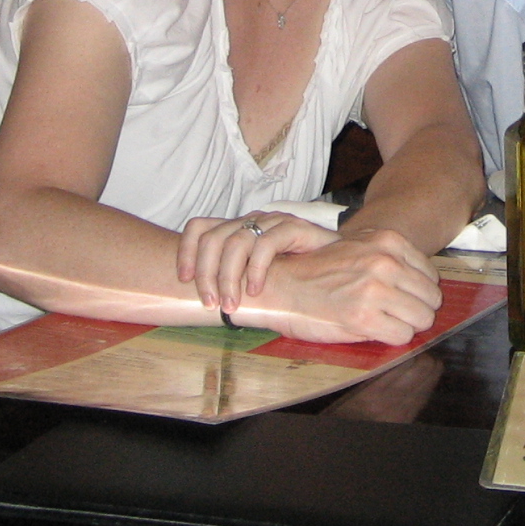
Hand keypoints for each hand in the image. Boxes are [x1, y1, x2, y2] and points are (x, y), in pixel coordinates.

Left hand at [177, 211, 336, 312]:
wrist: (341, 266)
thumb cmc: (295, 276)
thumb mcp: (256, 278)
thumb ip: (233, 281)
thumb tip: (200, 302)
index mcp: (238, 229)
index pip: (199, 227)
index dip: (186, 250)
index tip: (183, 280)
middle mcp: (252, 220)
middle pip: (213, 238)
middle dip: (206, 274)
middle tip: (210, 303)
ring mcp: (273, 222)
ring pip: (236, 241)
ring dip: (228, 277)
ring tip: (232, 305)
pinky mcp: (295, 227)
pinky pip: (267, 243)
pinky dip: (256, 269)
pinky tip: (257, 290)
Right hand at [256, 227, 442, 345]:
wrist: (281, 285)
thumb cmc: (318, 271)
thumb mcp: (359, 248)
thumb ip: (391, 259)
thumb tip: (425, 284)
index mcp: (388, 241)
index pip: (431, 275)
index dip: (419, 291)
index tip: (404, 298)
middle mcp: (385, 262)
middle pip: (431, 298)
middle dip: (417, 310)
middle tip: (396, 314)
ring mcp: (376, 289)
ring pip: (422, 319)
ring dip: (406, 325)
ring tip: (385, 322)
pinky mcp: (365, 317)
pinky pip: (402, 336)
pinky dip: (392, 338)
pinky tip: (373, 330)